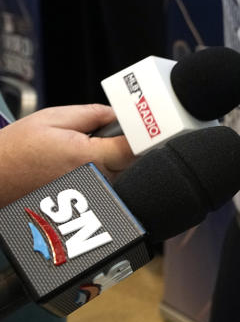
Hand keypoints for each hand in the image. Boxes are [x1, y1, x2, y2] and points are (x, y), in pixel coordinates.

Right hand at [0, 104, 133, 206]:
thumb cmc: (14, 151)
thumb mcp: (52, 118)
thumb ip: (92, 114)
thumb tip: (118, 113)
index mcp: (88, 157)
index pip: (135, 148)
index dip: (143, 135)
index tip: (143, 127)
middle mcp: (94, 182)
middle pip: (132, 162)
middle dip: (123, 146)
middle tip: (100, 138)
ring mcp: (90, 199)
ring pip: (121, 176)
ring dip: (112, 163)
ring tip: (80, 156)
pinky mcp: (85, 208)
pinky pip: (107, 189)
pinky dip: (102, 177)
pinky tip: (78, 170)